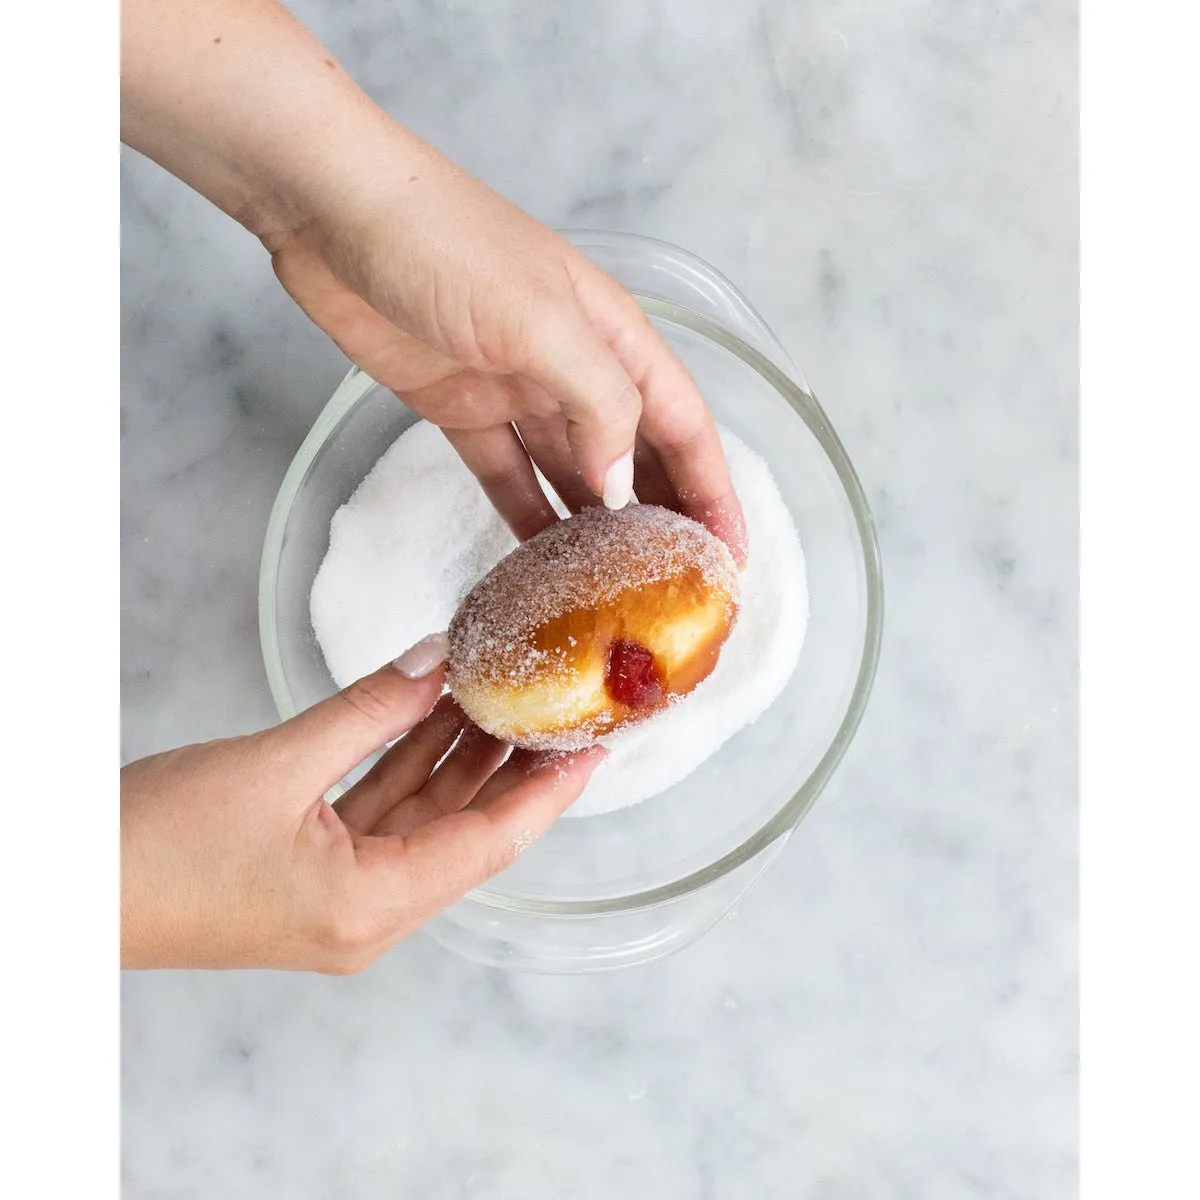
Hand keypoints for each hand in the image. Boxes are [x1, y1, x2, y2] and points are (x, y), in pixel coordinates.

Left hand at [120, 0, 747, 558]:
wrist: (332, 213)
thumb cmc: (444, 242)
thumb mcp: (540, 319)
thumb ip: (595, 402)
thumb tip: (623, 484)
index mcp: (613, 337)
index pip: (684, 426)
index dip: (713, 491)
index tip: (729, 555)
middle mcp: (574, 367)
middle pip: (637, 455)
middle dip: (664, 518)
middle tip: (678, 588)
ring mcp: (518, 390)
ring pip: (572, 474)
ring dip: (596, 528)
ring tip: (616, 592)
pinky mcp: (462, 409)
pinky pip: (506, 476)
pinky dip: (526, 517)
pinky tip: (540, 563)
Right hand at [120, 637, 604, 971]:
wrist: (63, 891)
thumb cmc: (154, 846)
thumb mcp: (276, 763)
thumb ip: (368, 710)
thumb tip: (436, 663)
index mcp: (370, 908)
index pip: (490, 844)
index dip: (548, 793)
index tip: (596, 749)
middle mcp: (368, 916)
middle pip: (465, 832)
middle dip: (512, 767)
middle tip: (558, 707)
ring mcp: (340, 900)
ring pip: (425, 819)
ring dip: (460, 758)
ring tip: (505, 693)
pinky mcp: (313, 876)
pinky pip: (383, 817)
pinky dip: (410, 766)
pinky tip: (437, 716)